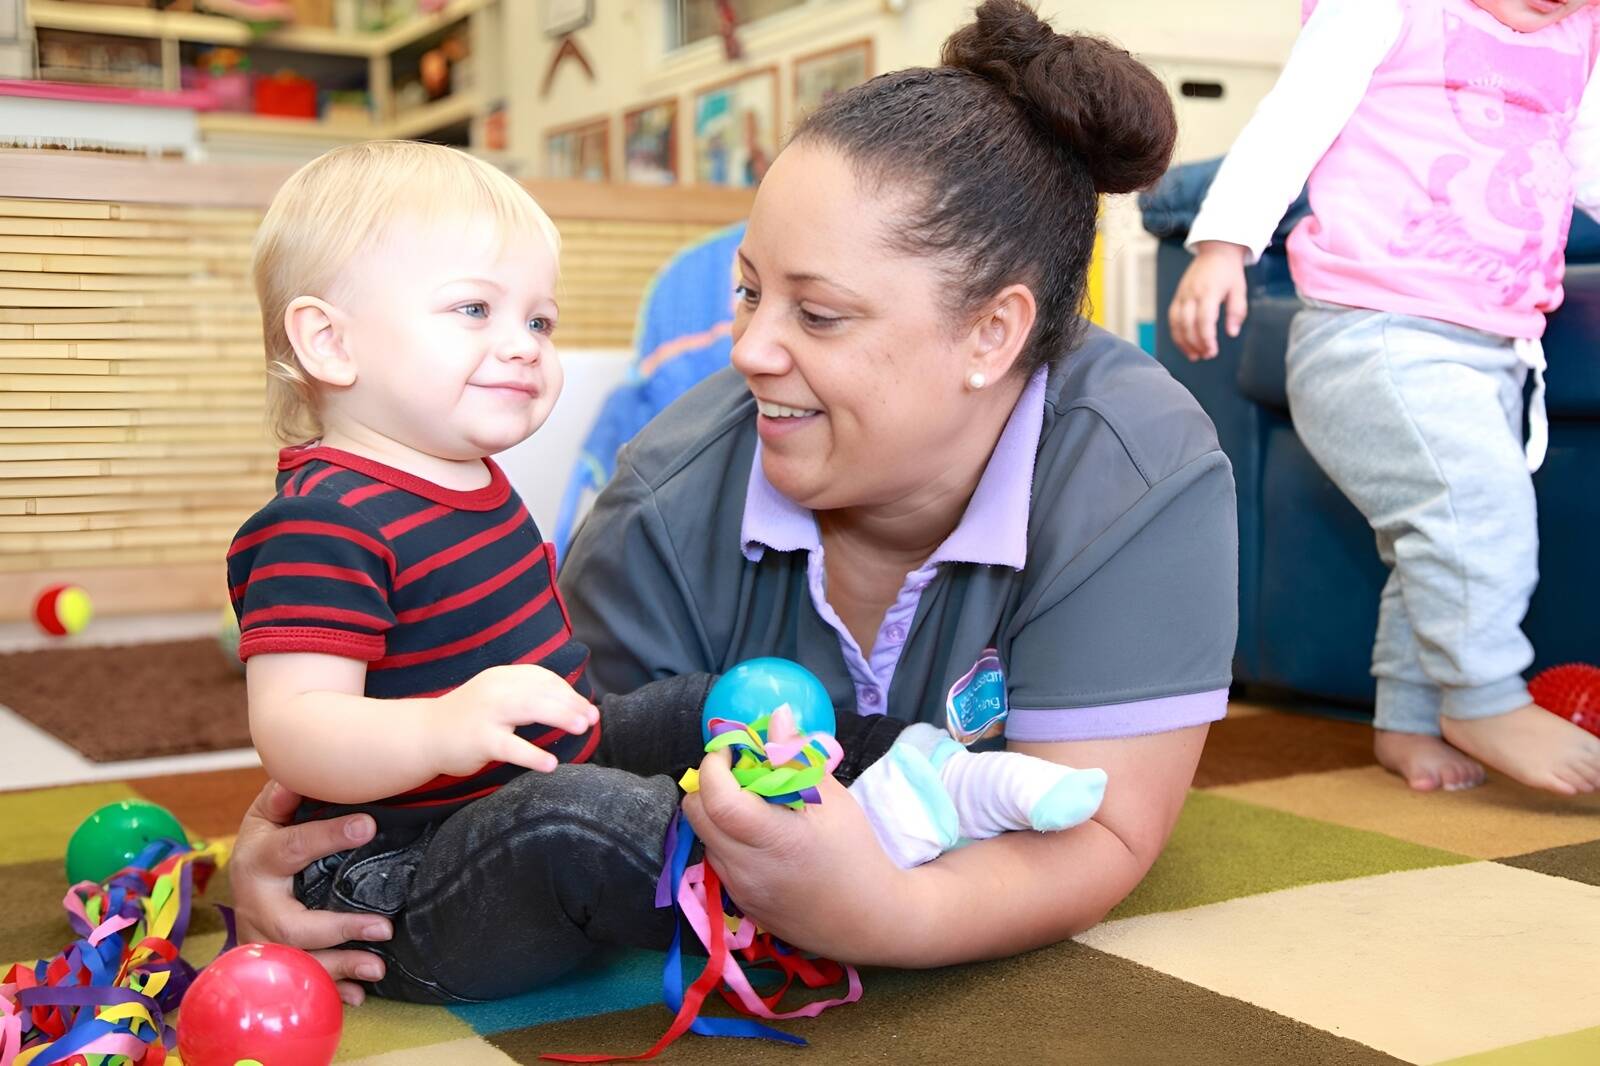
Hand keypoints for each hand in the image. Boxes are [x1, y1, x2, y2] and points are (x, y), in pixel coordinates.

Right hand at [229, 780, 393, 1004]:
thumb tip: (302, 771)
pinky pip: (298, 985)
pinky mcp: (271, 965)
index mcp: (258, 859)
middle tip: (385, 927)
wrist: (240, 880)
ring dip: (340, 967)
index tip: (368, 825)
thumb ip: (286, 794)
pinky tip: (358, 994)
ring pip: (298, 963)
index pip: (293, 848)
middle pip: (293, 926)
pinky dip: (328, 992)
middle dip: (339, 930)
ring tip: (379, 967)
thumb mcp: (269, 813)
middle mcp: (257, 905)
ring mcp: (262, 940)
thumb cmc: (267, 840)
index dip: (328, 836)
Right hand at [435, 664, 598, 775]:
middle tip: (592, 718)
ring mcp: (487, 713)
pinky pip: (511, 747)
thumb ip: (524, 695)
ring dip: (561, 717)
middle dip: (571, 703)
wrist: (424, 735)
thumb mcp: (495, 696)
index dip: (568, 691)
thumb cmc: (467, 718)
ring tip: (583, 728)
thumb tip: (568, 705)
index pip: (543, 678)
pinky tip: (550, 764)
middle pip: (542, 690)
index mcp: (502, 677)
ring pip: (530, 709)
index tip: (586, 706)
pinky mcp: (480, 739)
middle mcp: (496, 689)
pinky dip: (533, 755)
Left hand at [680, 749, 922, 964]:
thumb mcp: (832, 800)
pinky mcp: (739, 903)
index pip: (718, 799)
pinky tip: (759, 836)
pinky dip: (726, 838)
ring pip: (703, 837)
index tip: (731, 750)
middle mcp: (747, 869)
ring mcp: (739, 890)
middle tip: (738, 772)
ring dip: (716, 812)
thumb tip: (777, 716)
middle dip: (708, 784)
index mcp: (774, 840)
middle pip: (696, 815)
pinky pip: (717, 860)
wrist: (868, 918)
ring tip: (753, 805)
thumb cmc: (855, 852)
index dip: (714, 766)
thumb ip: (796, 757)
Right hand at [1168, 241, 1249, 360]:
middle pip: (1187, 325)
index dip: (1206, 338)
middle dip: (1195, 344)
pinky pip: (1172, 318)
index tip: (1212, 352)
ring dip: (1183, 342)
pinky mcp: (1177, 297)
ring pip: (1176, 323)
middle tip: (1206, 356)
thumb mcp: (1239, 290)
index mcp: (1208, 292)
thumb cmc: (1229, 272)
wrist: (1215, 252)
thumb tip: (1232, 333)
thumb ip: (1236, 312)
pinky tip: (1184, 344)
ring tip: (1194, 355)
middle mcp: (1192, 294)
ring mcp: (1182, 295)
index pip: (1204, 320)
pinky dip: (1176, 333)